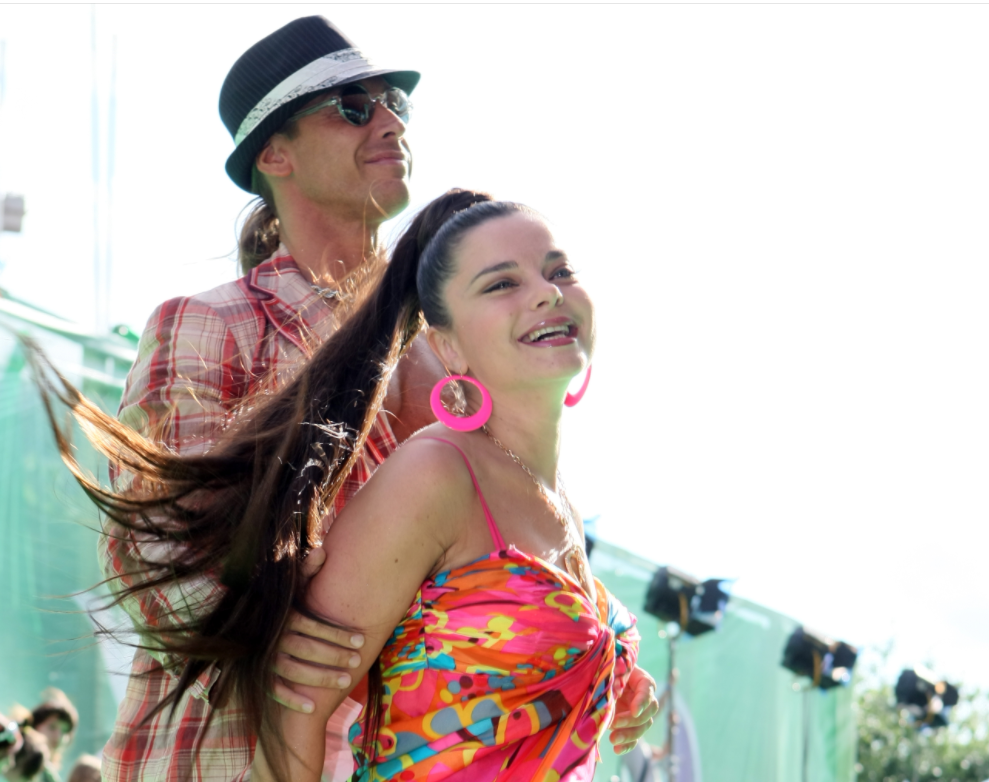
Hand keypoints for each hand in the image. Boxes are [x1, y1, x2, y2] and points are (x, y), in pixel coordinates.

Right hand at [269, 546, 364, 713]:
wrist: (252, 627)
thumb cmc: (283, 606)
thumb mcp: (293, 587)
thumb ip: (307, 571)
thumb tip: (322, 551)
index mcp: (283, 615)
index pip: (311, 624)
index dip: (336, 633)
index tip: (361, 639)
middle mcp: (271, 636)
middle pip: (305, 648)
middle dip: (334, 655)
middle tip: (358, 661)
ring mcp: (264, 657)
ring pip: (292, 670)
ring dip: (320, 679)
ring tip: (346, 682)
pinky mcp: (259, 676)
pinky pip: (273, 690)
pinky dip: (291, 700)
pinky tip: (313, 708)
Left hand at [609, 666, 659, 754]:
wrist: (600, 679)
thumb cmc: (605, 671)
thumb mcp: (609, 672)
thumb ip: (612, 681)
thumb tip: (608, 700)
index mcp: (642, 680)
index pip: (648, 689)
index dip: (642, 701)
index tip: (634, 711)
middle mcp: (644, 698)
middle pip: (648, 712)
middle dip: (631, 720)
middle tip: (614, 723)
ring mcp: (639, 713)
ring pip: (643, 727)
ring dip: (629, 735)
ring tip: (613, 739)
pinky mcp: (631, 726)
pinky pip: (635, 739)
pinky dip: (627, 746)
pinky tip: (617, 749)